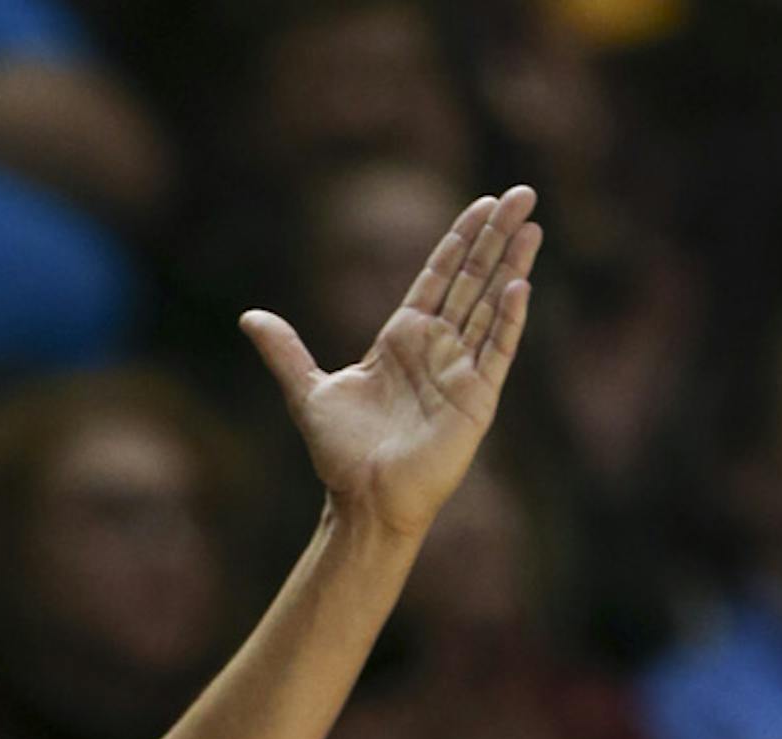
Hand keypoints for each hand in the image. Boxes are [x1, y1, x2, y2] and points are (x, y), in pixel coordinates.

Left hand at [242, 186, 540, 546]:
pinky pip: (498, 350)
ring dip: (512, 263)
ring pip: (492, 305)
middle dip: (496, 236)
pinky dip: (509, 318)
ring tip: (533, 224)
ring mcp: (460, 372)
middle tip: (521, 193)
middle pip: (473, 279)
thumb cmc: (340, 455)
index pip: (439, 277)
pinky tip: (520, 282)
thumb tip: (248, 318)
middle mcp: (437, 349)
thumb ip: (284, 352)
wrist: (363, 501)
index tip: (483, 205)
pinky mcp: (476, 400)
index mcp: (402, 339)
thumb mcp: (308, 392)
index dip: (460, 240)